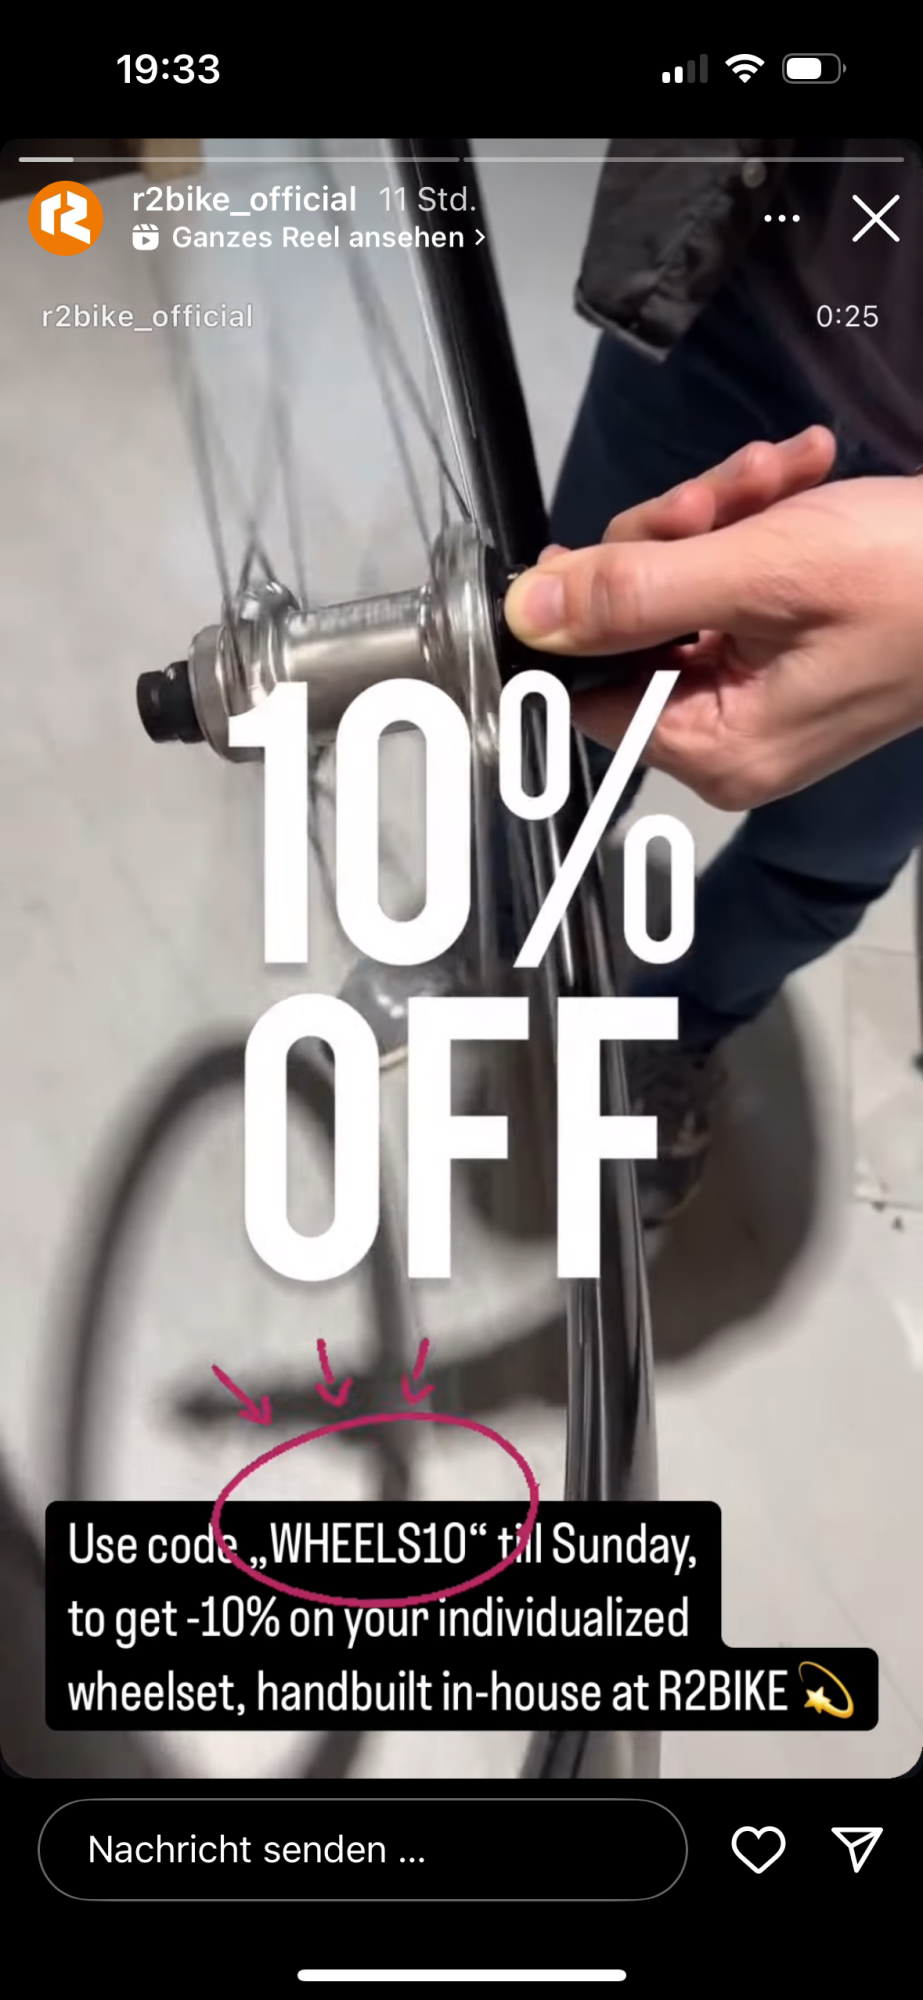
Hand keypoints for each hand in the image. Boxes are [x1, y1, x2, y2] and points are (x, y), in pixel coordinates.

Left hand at [504, 429, 922, 806]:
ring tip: (784, 471)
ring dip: (722, 514)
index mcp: (715, 748)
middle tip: (723, 494)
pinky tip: (801, 474)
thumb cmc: (911, 578)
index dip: (588, 610)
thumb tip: (527, 613)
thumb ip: (633, 593)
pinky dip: (759, 521)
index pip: (588, 691)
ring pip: (682, 590)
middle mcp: (729, 736)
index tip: (613, 544)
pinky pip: (735, 583)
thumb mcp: (758, 571)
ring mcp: (761, 693)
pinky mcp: (791, 650)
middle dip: (672, 540)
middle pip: (633, 630)